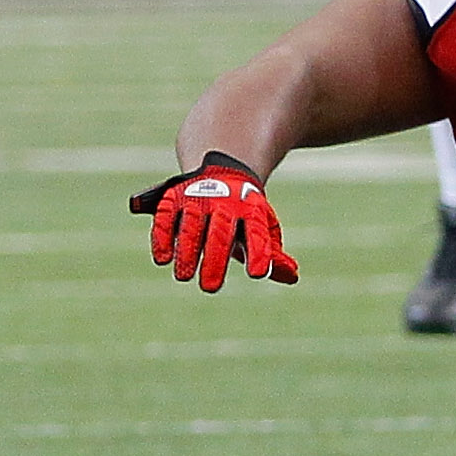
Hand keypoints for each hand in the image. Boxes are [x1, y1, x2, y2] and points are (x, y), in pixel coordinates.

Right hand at [129, 152, 296, 290]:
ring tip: (183, 275)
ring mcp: (198, 197)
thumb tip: (292, 276)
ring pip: (191, 224)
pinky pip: (166, 216)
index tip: (257, 274)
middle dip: (215, 259)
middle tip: (210, 288)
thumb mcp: (262, 228)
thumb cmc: (245, 212)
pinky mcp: (174, 196)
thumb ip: (274, 254)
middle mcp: (224, 202)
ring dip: (186, 250)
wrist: (224, 167)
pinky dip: (162, 235)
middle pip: (220, 232)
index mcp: (251, 209)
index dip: (259, 253)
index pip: (257, 233)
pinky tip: (163, 258)